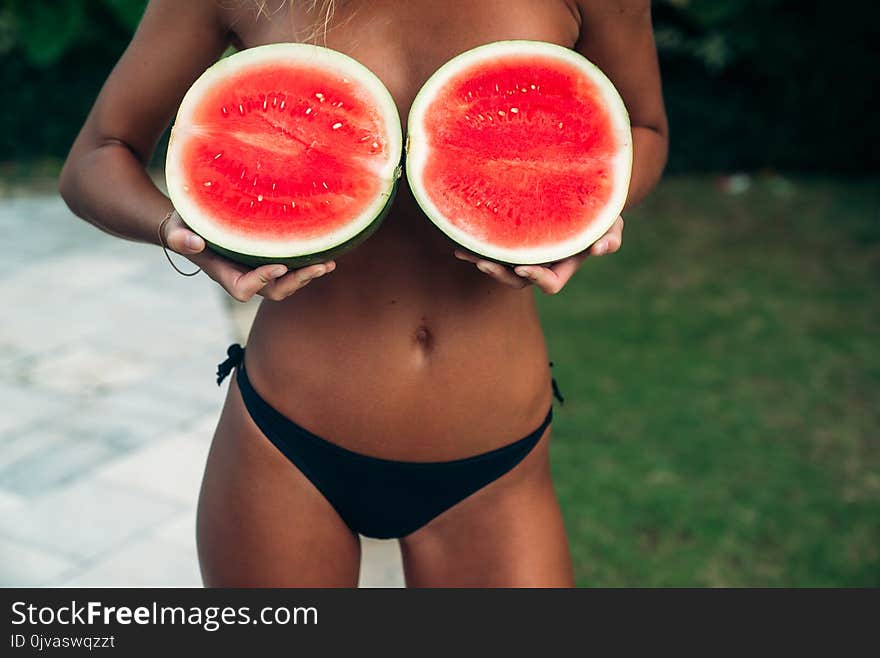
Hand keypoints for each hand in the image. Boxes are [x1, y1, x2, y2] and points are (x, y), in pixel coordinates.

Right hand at [161, 210, 334, 301]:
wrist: (189, 226)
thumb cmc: (181, 226)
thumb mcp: (175, 228)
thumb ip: (180, 238)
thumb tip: (195, 244)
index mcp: (223, 273)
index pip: (244, 288)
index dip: (262, 281)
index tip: (279, 264)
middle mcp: (243, 276)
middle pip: (274, 291)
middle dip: (297, 281)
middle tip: (320, 266)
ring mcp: (257, 270)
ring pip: (286, 283)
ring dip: (308, 276)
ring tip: (329, 262)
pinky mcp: (266, 259)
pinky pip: (290, 269)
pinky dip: (306, 263)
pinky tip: (324, 250)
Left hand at [454, 215, 623, 293]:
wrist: (581, 195)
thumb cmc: (599, 212)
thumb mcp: (612, 222)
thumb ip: (612, 236)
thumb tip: (601, 250)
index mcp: (564, 266)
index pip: (550, 284)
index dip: (537, 279)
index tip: (524, 267)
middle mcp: (541, 264)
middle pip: (517, 280)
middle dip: (501, 274)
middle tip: (485, 264)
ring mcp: (523, 253)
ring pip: (499, 266)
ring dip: (482, 261)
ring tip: (464, 251)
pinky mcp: (510, 241)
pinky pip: (491, 248)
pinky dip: (476, 244)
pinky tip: (459, 235)